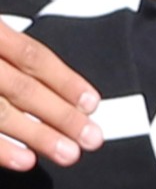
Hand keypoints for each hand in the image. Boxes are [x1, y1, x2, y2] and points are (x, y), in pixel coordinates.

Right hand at [0, 19, 102, 170]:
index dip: (66, 80)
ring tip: (69, 154)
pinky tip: (26, 161)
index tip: (94, 103)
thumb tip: (56, 80)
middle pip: (25, 88)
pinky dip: (0, 148)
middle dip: (61, 114)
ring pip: (2, 112)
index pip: (34, 57)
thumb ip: (13, 46)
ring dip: (38, 135)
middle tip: (94, 138)